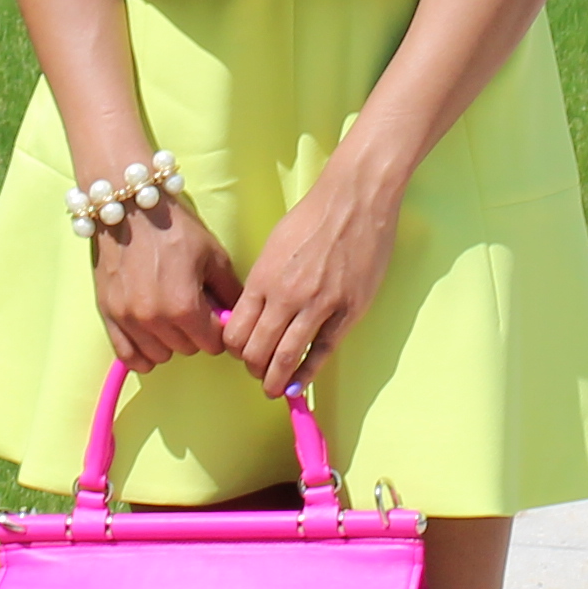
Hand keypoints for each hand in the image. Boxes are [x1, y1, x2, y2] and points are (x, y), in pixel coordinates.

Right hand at [88, 192, 242, 373]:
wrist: (127, 206)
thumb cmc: (174, 227)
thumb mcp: (214, 255)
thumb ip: (229, 293)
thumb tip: (237, 318)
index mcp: (184, 307)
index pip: (213, 344)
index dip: (218, 329)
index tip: (214, 314)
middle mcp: (154, 320)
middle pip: (187, 350)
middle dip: (195, 334)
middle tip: (192, 308)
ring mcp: (127, 319)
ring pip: (159, 356)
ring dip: (169, 342)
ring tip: (169, 316)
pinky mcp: (107, 315)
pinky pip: (127, 356)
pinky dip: (141, 353)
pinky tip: (150, 338)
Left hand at [220, 156, 399, 400]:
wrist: (354, 200)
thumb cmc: (312, 218)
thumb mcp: (274, 247)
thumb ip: (262, 282)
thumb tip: (252, 314)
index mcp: (262, 279)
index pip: (236, 331)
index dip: (234, 350)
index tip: (240, 353)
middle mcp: (285, 296)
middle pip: (256, 350)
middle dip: (253, 368)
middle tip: (257, 373)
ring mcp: (318, 305)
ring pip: (286, 357)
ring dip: (276, 380)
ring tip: (275, 388)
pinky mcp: (348, 311)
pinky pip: (323, 351)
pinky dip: (308, 373)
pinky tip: (300, 385)